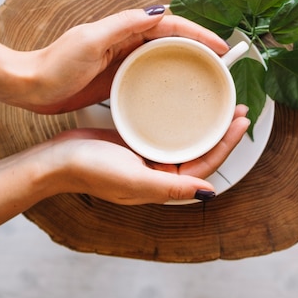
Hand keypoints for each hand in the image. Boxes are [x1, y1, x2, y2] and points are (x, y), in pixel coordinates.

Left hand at [12, 7, 228, 113]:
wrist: (31, 86)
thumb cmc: (55, 64)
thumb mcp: (90, 40)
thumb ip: (123, 24)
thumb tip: (158, 11)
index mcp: (124, 29)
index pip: (171, 26)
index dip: (198, 34)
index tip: (220, 47)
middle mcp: (127, 42)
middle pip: (172, 40)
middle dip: (199, 47)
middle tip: (222, 64)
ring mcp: (123, 61)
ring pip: (164, 57)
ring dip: (186, 62)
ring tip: (207, 77)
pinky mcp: (117, 79)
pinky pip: (149, 75)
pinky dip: (167, 78)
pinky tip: (175, 92)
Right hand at [42, 105, 249, 203]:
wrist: (55, 159)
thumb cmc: (90, 170)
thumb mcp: (133, 179)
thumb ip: (171, 188)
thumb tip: (209, 192)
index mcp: (162, 185)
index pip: (205, 166)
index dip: (227, 145)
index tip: (241, 122)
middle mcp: (159, 173)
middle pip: (200, 151)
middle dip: (222, 133)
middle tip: (239, 109)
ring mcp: (147, 157)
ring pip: (185, 140)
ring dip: (205, 125)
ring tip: (221, 105)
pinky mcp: (135, 142)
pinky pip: (166, 132)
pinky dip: (181, 120)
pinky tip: (187, 105)